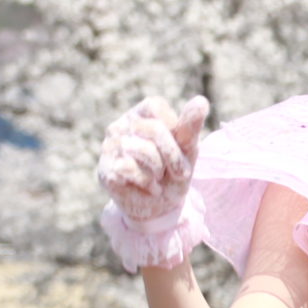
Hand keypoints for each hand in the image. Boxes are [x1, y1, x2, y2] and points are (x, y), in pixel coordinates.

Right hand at [95, 96, 209, 224]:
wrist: (160, 208)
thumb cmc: (173, 173)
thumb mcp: (187, 149)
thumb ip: (190, 125)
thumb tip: (201, 100)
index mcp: (140, 114)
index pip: (155, 106)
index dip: (172, 128)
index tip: (180, 145)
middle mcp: (120, 126)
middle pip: (153, 129)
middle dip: (173, 155)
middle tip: (177, 172)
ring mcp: (109, 148)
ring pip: (142, 150)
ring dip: (160, 171)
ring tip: (158, 178)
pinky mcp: (105, 170)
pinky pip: (130, 169)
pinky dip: (148, 182)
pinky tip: (148, 187)